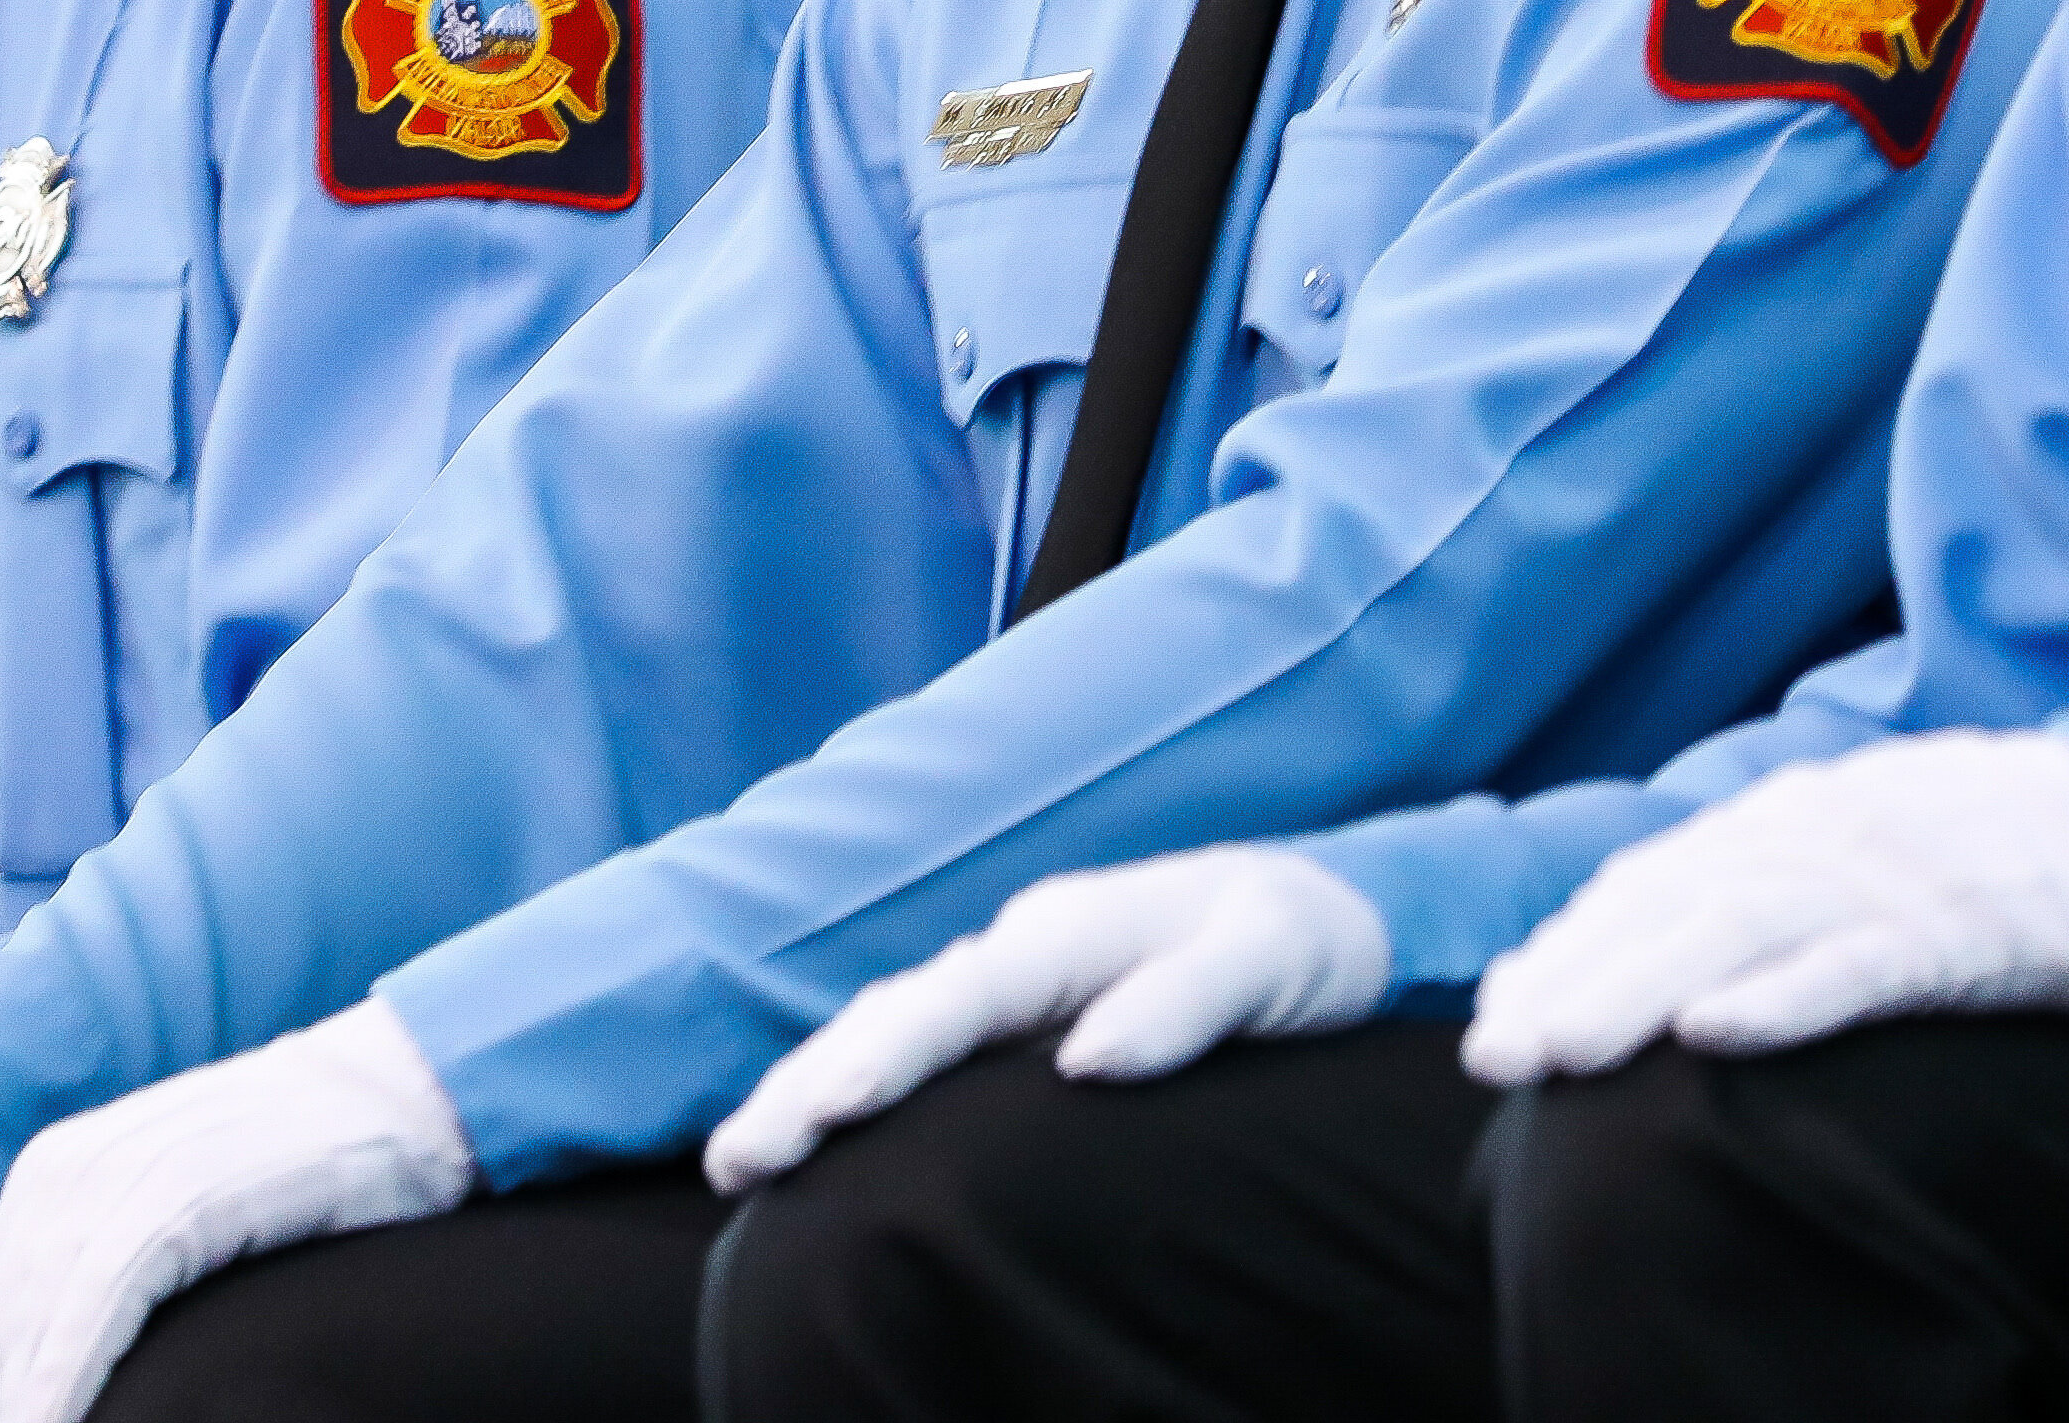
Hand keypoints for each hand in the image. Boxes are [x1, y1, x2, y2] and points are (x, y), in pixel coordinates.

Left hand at [0, 1005, 468, 1422]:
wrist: (396, 1085)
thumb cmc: (302, 1150)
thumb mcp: (178, 1178)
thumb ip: (117, 1230)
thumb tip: (63, 1326)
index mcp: (67, 1159)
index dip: (2, 1367)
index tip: (19, 1415)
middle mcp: (82, 1160)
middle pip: (7, 1309)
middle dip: (12, 1384)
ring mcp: (133, 1171)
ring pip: (45, 1311)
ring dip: (34, 1390)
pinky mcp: (188, 1192)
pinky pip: (105, 1300)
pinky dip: (74, 1369)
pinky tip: (60, 1416)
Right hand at [706, 850, 1390, 1189]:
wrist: (1334, 909)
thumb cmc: (1301, 938)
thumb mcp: (1270, 961)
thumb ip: (1185, 1001)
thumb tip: (1087, 1058)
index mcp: (1068, 932)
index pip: (954, 1000)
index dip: (883, 1057)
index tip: (822, 1111)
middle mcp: (1025, 947)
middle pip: (893, 1014)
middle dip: (805, 1083)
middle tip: (735, 1159)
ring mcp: (1019, 977)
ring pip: (892, 1026)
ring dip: (811, 1085)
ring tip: (738, 1159)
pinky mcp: (1027, 1012)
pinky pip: (923, 1043)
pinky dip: (855, 1079)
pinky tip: (815, 1128)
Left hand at [1461, 730, 2068, 1085]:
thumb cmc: (1984, 843)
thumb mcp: (1855, 841)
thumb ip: (1762, 876)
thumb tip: (1661, 942)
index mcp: (1784, 816)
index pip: (1647, 881)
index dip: (1567, 946)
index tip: (1497, 1009)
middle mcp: (1811, 835)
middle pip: (1667, 908)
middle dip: (1570, 980)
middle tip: (1494, 1052)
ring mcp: (1875, 880)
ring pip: (1732, 934)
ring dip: (1637, 994)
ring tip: (1563, 1050)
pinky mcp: (1943, 933)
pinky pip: (1850, 968)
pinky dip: (1779, 1000)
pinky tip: (1713, 1034)